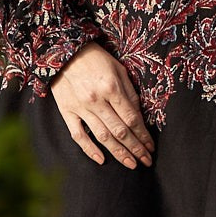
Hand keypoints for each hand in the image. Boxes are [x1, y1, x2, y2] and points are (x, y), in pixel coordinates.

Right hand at [50, 43, 154, 168]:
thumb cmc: (96, 59)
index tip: (150, 146)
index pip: (132, 118)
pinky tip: (102, 160)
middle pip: (120, 131)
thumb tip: (139, 117)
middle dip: (135, 148)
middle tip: (146, 161)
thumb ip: (129, 93)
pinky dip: (90, 150)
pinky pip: (78, 135)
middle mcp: (96, 100)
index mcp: (111, 88)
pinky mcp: (67, 111)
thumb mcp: (119, 69)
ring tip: (131, 164)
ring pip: (102, 136)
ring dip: (118, 153)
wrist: (64, 51)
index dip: (143, 135)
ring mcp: (81, 107)